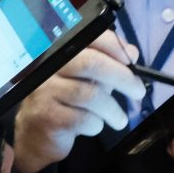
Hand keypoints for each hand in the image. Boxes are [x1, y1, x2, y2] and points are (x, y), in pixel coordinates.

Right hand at [9, 32, 143, 172]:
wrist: (36, 135)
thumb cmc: (64, 103)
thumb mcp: (87, 79)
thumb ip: (108, 64)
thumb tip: (132, 53)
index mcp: (60, 54)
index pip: (87, 37)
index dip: (113, 45)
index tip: (131, 60)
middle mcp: (48, 68)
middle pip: (91, 64)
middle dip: (122, 77)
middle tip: (138, 91)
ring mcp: (45, 91)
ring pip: (90, 95)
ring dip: (112, 109)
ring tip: (119, 119)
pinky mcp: (46, 116)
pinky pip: (82, 119)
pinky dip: (95, 125)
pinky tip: (94, 126)